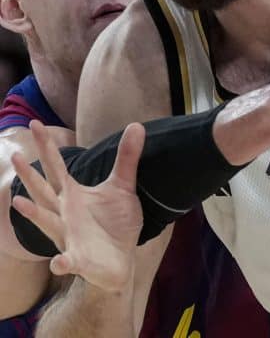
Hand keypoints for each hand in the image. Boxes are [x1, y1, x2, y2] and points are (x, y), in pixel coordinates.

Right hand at [11, 120, 144, 292]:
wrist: (122, 260)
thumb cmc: (115, 222)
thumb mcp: (122, 186)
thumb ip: (127, 158)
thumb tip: (137, 125)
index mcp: (73, 195)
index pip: (56, 167)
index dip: (47, 146)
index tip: (35, 123)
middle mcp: (64, 213)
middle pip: (44, 191)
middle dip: (30, 176)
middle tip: (16, 156)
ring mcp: (69, 237)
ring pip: (47, 223)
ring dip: (33, 214)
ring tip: (18, 201)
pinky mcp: (80, 260)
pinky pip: (68, 261)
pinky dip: (62, 262)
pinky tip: (58, 262)